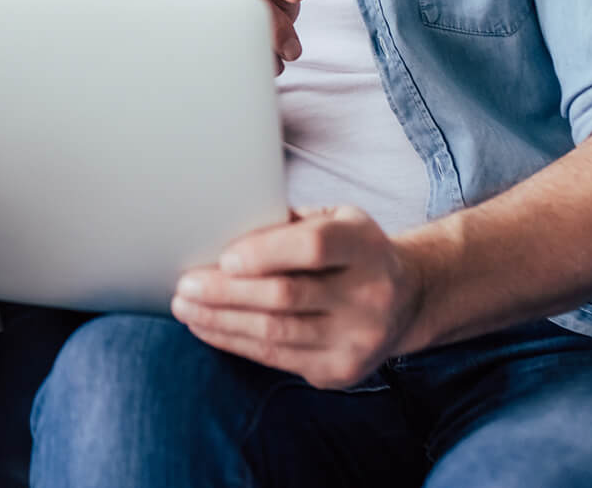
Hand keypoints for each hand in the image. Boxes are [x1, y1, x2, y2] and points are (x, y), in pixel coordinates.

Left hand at [170, 206, 423, 388]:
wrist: (406, 299)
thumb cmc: (350, 250)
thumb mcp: (334, 220)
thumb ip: (288, 223)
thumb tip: (218, 231)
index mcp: (365, 246)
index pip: (313, 248)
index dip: (265, 252)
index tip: (224, 257)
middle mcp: (370, 295)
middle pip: (286, 296)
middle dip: (226, 292)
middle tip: (186, 284)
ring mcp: (358, 339)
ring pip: (275, 333)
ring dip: (220, 321)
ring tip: (185, 307)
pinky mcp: (341, 371)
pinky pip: (276, 358)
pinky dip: (234, 341)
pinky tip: (208, 327)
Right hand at [172, 0, 310, 74]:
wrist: (210, 40)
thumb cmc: (250, 7)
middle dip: (274, 20)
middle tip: (292, 48)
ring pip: (222, 18)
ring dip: (257, 45)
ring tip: (275, 62)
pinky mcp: (175, 28)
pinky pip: (206, 45)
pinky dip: (237, 60)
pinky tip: (251, 66)